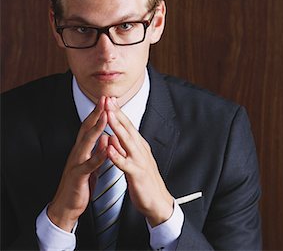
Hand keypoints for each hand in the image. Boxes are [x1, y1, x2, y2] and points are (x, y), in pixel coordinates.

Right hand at [48, 96, 108, 231]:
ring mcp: (76, 163)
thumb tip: (105, 136)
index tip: (106, 98)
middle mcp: (78, 152)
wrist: (65, 206)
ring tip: (106, 116)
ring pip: (87, 142)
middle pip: (87, 128)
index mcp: (82, 149)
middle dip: (96, 112)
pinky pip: (89, 165)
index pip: (90, 126)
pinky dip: (97, 156)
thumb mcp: (90, 164)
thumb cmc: (79, 183)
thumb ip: (96, 149)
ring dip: (97, 128)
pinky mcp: (78, 176)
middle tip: (104, 98)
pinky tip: (105, 148)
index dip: (98, 111)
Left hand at [105, 97, 173, 226]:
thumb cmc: (143, 180)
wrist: (157, 201)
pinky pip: (125, 164)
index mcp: (138, 145)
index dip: (117, 111)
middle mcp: (140, 149)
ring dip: (117, 127)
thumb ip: (122, 147)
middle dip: (116, 113)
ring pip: (126, 141)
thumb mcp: (132, 159)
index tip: (109, 99)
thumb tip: (112, 136)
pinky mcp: (137, 174)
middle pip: (127, 128)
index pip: (126, 124)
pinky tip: (109, 148)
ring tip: (108, 115)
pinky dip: (117, 155)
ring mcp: (139, 160)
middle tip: (108, 99)